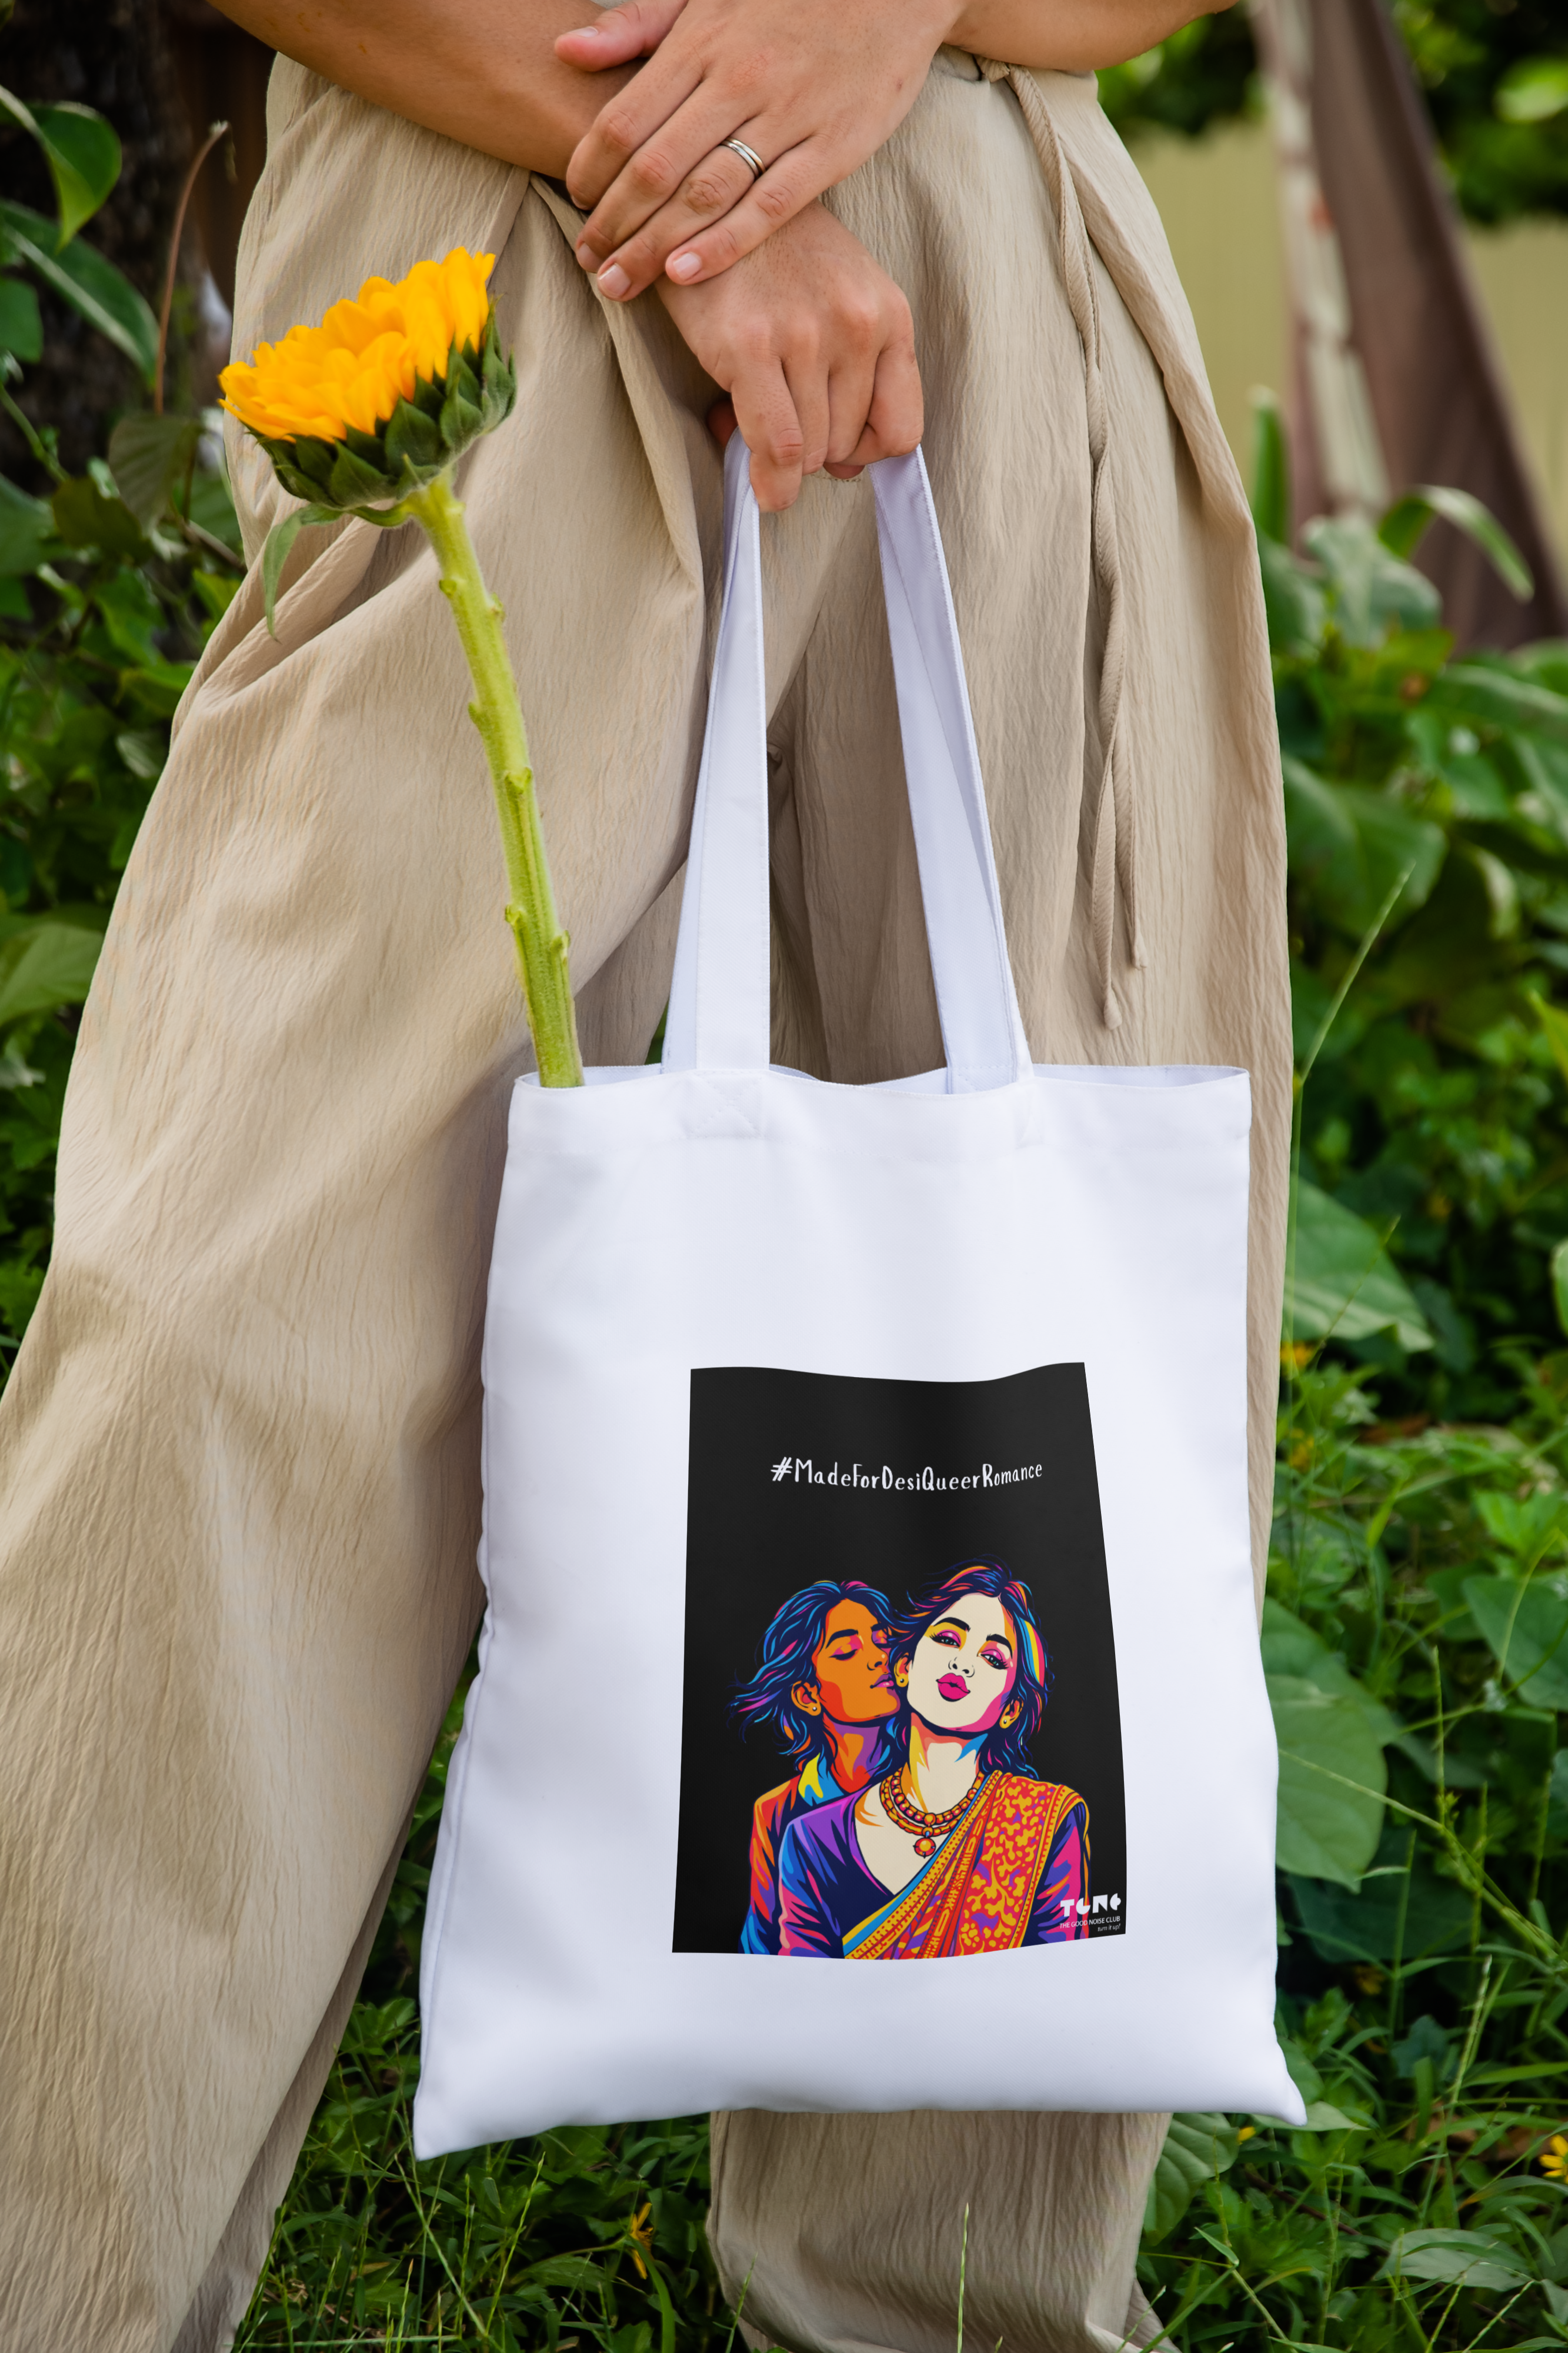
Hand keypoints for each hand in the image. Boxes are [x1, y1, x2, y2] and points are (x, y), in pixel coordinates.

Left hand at [556, 0, 957, 302]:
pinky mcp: (833, 148)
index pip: (624, 119)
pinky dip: (724, 244)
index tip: (575, 202)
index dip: (590, 169)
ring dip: (654, 246)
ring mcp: (787, 116)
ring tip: (620, 283)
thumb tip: (565, 50)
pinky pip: (769, 207)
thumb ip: (637, 25)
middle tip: (588, 262)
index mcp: (701, 42)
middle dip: (613, 223)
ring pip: (704, 194)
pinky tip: (685, 275)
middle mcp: (738, 80)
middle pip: (655, 168)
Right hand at [654, 200, 921, 510]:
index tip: (836, 444)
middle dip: (813, 449)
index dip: (867, 452)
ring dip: (782, 457)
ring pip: (812, 453)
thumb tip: (846, 470)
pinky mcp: (751, 345)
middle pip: (849, 446)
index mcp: (887, 314)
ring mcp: (805, 335)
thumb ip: (855, 375)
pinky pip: (778, 446)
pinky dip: (770, 480)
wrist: (708, 197)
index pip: (903, 429)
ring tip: (751, 415)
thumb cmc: (772, 257)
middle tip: (776, 419)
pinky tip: (760, 481)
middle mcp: (855, 324)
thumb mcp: (838, 299)